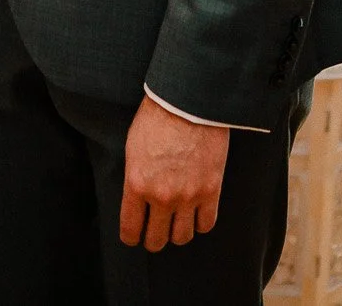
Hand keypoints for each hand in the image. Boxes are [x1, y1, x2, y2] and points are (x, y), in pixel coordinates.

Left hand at [120, 95, 227, 250]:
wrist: (188, 101)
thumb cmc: (157, 118)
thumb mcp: (133, 149)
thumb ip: (135, 179)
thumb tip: (137, 200)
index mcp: (137, 184)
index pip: (130, 229)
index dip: (131, 237)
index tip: (134, 236)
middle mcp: (161, 196)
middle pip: (156, 240)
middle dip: (153, 239)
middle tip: (155, 232)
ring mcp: (188, 195)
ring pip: (182, 237)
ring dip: (177, 233)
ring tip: (176, 224)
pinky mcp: (211, 190)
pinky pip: (206, 224)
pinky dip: (200, 223)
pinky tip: (196, 214)